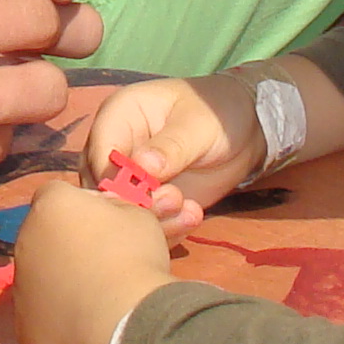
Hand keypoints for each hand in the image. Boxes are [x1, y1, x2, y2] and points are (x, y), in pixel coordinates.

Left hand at [9, 179, 178, 343]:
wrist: (124, 319)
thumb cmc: (134, 258)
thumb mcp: (137, 214)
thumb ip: (112, 208)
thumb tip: (104, 214)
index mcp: (50, 205)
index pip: (56, 193)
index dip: (79, 206)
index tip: (103, 222)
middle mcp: (25, 239)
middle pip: (42, 234)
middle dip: (64, 243)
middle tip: (98, 261)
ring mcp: (20, 283)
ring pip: (37, 275)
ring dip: (58, 280)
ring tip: (93, 297)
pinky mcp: (23, 322)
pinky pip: (39, 313)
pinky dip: (56, 315)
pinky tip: (83, 323)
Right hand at [80, 74, 261, 235]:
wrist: (244, 130)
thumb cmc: (215, 113)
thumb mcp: (197, 125)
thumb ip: (170, 146)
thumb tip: (141, 167)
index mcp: (117, 117)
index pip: (99, 155)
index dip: (115, 180)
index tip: (146, 193)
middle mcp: (114, 150)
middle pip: (101, 189)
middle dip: (134, 205)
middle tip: (173, 200)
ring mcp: (128, 180)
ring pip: (119, 213)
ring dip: (152, 221)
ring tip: (188, 209)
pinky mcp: (146, 203)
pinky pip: (142, 226)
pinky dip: (165, 231)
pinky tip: (192, 218)